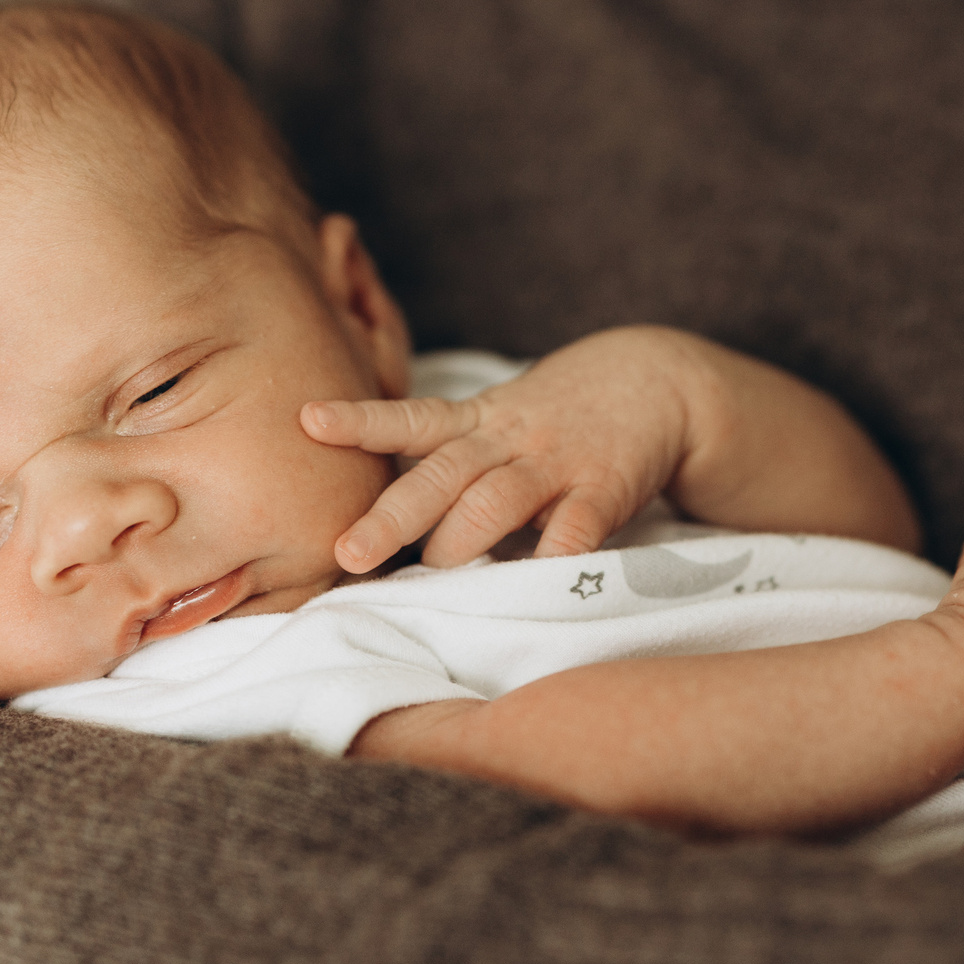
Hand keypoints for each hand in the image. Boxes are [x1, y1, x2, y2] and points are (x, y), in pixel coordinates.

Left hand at [303, 328, 699, 572]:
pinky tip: (533, 583)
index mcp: (476, 423)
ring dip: (461, 540)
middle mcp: (507, 440)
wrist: (655, 381)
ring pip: (496, 500)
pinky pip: (575, 528)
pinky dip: (553, 557)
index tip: (308, 420)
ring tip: (432, 573)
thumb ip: (449, 461)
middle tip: (348, 551)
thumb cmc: (557, 416)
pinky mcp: (604, 489)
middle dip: (393, 516)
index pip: (411, 418)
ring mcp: (555, 464)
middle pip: (441, 474)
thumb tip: (381, 525)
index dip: (360, 420)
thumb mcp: (498, 420)